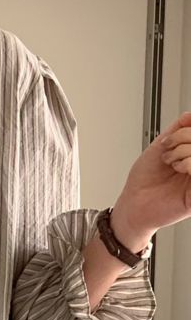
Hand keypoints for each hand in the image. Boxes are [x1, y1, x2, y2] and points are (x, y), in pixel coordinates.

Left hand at [111, 110, 190, 248]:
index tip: (175, 134)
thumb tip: (189, 115)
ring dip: (183, 150)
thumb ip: (178, 129)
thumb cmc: (144, 181)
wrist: (133, 204)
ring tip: (170, 161)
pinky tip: (178, 168)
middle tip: (169, 149)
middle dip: (184, 136)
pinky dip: (189, 163)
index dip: (187, 130)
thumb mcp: (161, 146)